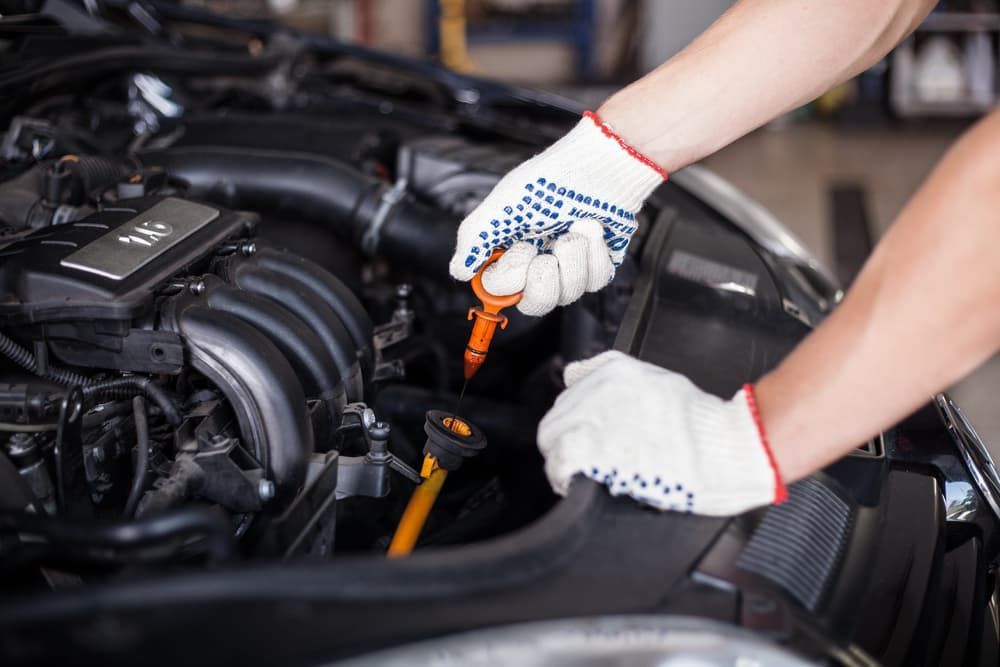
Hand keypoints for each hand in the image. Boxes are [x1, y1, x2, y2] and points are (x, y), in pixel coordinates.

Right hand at [448, 112, 665, 316]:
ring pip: (568, 294)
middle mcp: (539, 263)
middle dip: (542, 278)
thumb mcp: (501, 206)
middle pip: (536, 304)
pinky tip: (591, 227)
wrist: (597, 164)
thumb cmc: (548, 179)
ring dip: (570, 257)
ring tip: (572, 227)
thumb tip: (458, 271)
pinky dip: (593, 251)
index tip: (520, 249)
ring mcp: (569, 266)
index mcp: (511, 252)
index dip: (509, 279)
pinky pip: (595, 279)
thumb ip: (474, 239)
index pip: (501, 292)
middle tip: (544, 250)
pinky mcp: (598, 263)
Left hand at [537, 351, 786, 515]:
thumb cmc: (701, 423)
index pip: (570, 390)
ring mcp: (596, 419)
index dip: (576, 418)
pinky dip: (560, 475)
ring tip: (577, 474)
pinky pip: (558, 461)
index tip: (584, 433)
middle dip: (565, 439)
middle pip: (557, 416)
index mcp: (614, 371)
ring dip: (560, 458)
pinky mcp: (596, 450)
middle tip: (582, 460)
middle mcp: (599, 389)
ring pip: (551, 438)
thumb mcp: (659, 380)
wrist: (727, 446)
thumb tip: (575, 375)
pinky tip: (572, 483)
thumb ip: (614, 375)